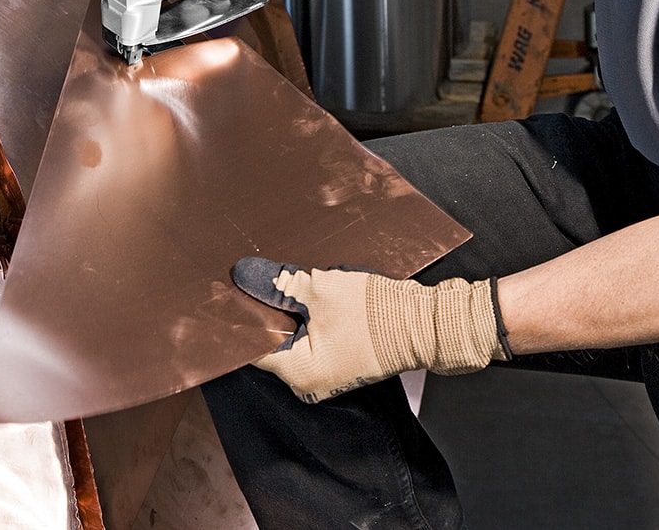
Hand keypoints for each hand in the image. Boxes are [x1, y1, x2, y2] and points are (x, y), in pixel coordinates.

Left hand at [232, 257, 509, 402]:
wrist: (428, 323)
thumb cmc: (376, 312)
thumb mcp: (319, 290)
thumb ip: (277, 285)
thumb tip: (243, 276)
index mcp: (297, 372)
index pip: (252, 344)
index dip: (241, 312)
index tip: (230, 287)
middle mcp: (308, 382)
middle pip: (271, 340)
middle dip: (265, 309)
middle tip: (254, 276)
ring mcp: (325, 374)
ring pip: (292, 337)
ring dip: (287, 311)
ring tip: (282, 280)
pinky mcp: (340, 360)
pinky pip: (311, 338)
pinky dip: (306, 317)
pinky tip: (306, 293)